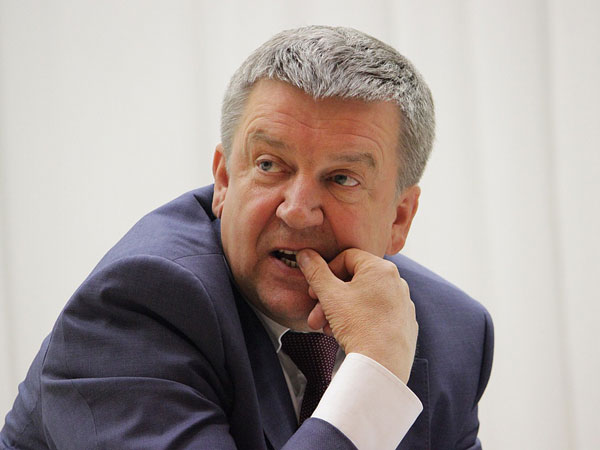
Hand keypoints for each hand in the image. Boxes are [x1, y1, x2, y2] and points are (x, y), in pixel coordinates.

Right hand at [297, 248, 417, 382]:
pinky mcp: (405, 324)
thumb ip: (315, 271)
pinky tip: (345, 335)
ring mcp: (403, 304)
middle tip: (315, 314)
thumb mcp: (329, 295)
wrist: (383, 366)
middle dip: (329, 298)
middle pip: (354, 281)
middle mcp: (397, 282)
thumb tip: (305, 254)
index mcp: (381, 268)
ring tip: (326, 329)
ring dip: (340, 311)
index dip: (326, 272)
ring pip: (364, 299)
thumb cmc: (359, 327)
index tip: (314, 290)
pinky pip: (377, 315)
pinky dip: (359, 321)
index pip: (347, 257)